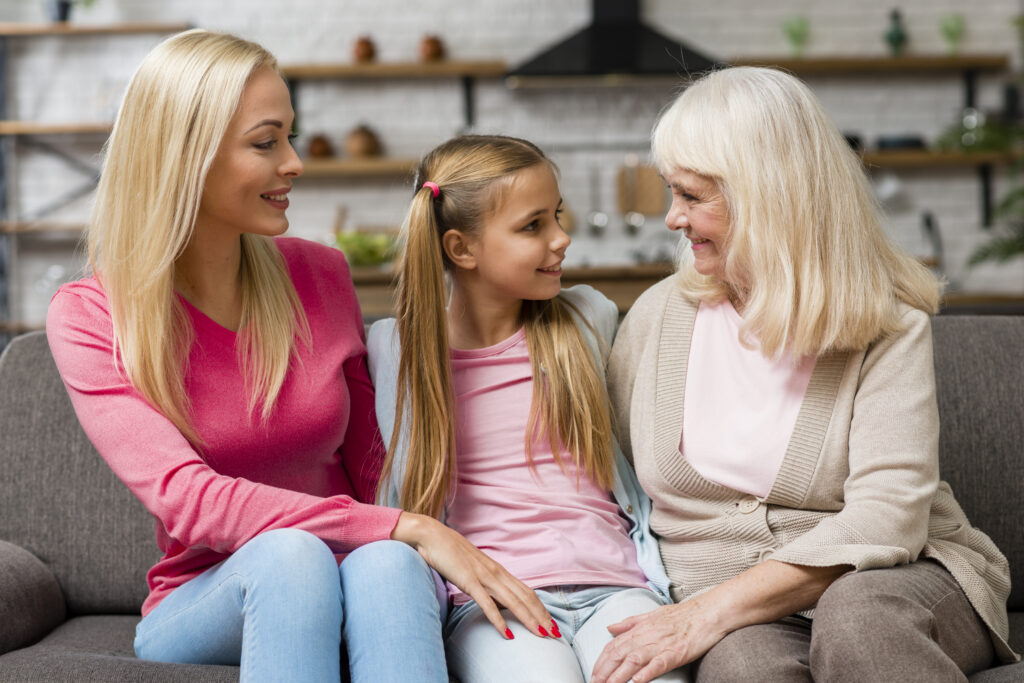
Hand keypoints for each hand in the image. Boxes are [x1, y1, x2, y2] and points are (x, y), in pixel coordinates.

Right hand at [391, 511, 554, 639]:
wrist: (432, 535)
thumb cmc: (450, 551)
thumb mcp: (473, 568)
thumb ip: (484, 581)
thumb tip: (494, 597)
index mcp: (498, 570)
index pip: (526, 591)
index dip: (540, 607)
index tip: (550, 622)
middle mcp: (496, 573)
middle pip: (525, 597)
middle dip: (542, 616)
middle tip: (555, 633)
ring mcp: (483, 576)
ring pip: (513, 601)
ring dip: (529, 619)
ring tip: (542, 634)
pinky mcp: (469, 581)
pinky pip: (487, 604)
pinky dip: (499, 620)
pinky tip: (507, 633)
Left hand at [591, 599, 723, 682]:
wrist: (708, 612)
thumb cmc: (682, 615)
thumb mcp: (652, 615)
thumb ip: (630, 623)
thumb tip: (610, 628)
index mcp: (640, 628)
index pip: (613, 645)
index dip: (601, 661)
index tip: (593, 673)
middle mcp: (646, 635)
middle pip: (619, 654)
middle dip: (604, 671)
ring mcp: (661, 644)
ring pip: (633, 660)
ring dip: (618, 675)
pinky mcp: (676, 652)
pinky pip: (659, 663)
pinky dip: (647, 672)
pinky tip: (637, 681)